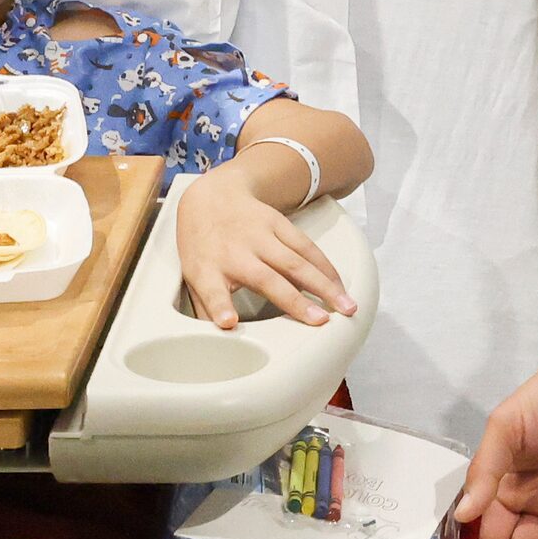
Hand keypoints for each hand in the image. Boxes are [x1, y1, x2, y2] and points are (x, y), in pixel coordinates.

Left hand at [175, 172, 354, 328]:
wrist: (211, 197)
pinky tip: (339, 284)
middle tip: (320, 321)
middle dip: (295, 301)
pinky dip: (325, 267)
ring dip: (323, 285)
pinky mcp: (277, 224)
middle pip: (267, 279)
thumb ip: (207, 309)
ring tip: (345, 306)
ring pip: (296, 262)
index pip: (211, 291)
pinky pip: (306, 247)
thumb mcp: (192, 276)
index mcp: (208, 269)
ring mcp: (259, 236)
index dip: (220, 307)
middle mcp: (236, 252)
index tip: (229, 323)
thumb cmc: (203, 244)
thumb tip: (220, 342)